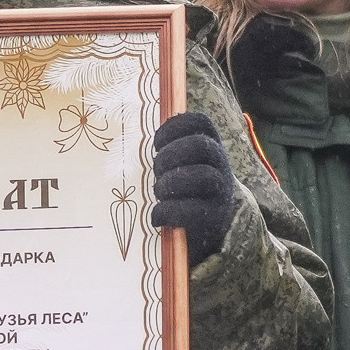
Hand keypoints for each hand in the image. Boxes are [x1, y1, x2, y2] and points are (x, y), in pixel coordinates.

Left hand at [150, 112, 234, 263]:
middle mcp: (220, 165)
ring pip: (203, 176)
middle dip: (170, 155)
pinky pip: (194, 211)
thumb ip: (165, 150)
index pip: (201, 121)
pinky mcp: (215, 217)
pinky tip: (157, 216)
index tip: (156, 143)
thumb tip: (127, 135)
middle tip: (156, 169)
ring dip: (170, 183)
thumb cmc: (181, 190)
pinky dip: (168, 211)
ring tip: (158, 192)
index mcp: (209, 145)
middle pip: (201, 145)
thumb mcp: (177, 165)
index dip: (176, 126)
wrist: (203, 228)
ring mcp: (221, 191)